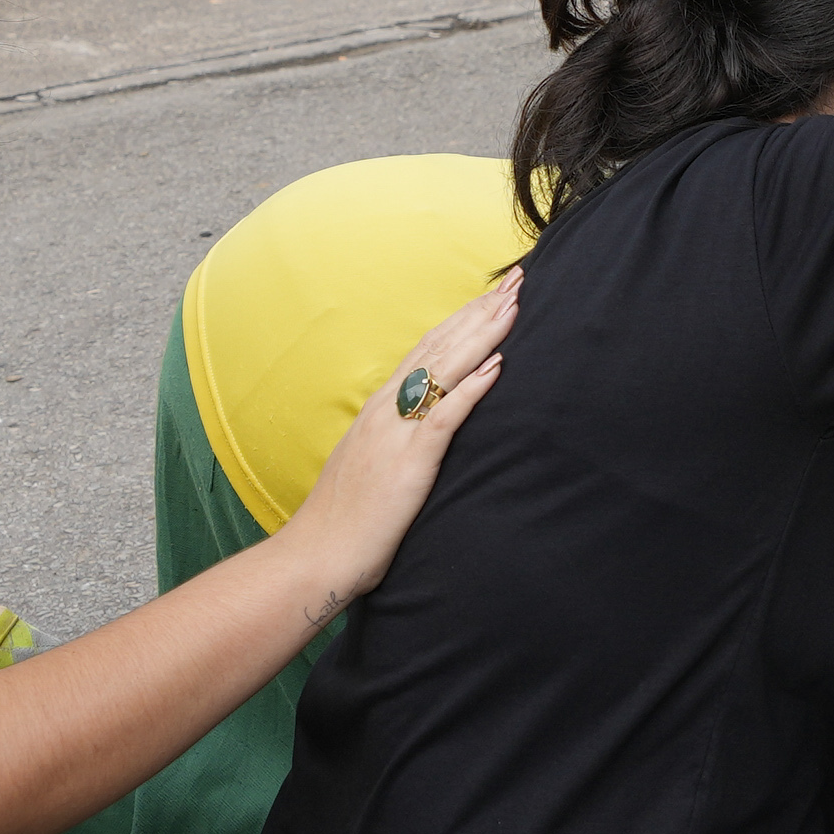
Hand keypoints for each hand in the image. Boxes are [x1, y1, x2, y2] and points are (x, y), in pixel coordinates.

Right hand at [284, 277, 518, 599]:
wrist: (317, 555)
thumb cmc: (346, 519)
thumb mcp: (372, 465)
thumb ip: (395, 440)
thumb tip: (419, 429)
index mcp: (379, 408)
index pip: (426, 349)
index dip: (461, 319)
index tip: (491, 294)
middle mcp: (386, 409)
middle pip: (440, 346)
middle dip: (480, 311)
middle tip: (516, 279)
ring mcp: (396, 432)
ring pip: (445, 369)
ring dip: (483, 334)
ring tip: (515, 305)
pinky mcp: (409, 461)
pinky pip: (445, 416)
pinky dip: (472, 388)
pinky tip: (498, 366)